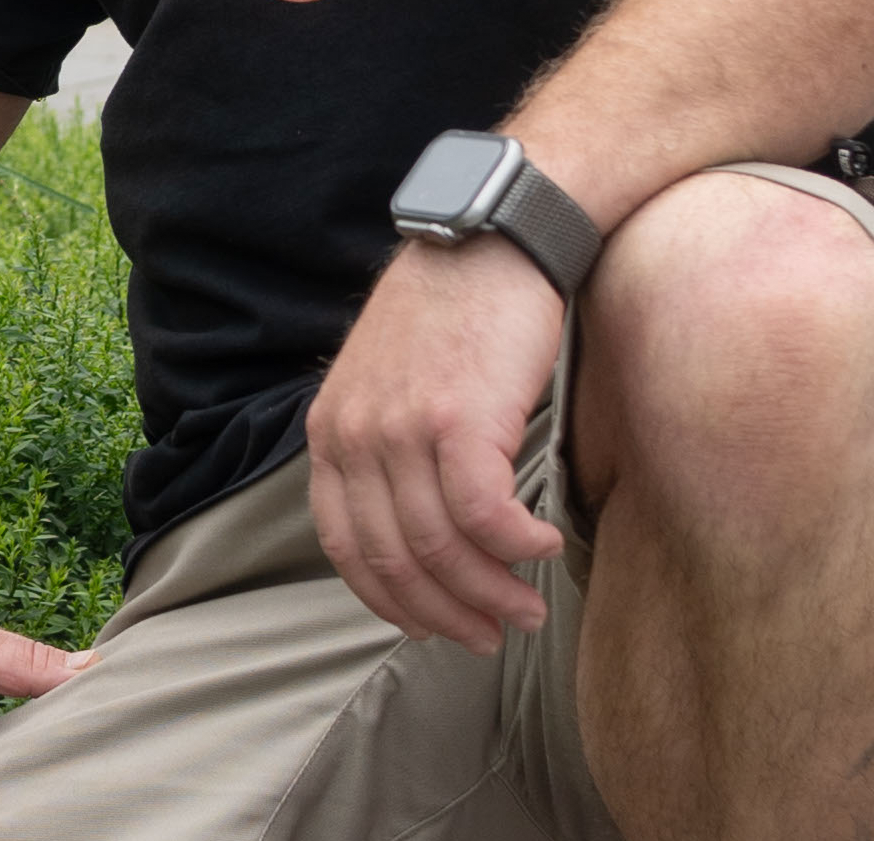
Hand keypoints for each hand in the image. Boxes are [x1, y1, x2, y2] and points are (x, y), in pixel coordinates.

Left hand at [307, 233, 566, 653]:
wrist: (491, 240)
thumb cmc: (452, 309)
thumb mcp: (387, 378)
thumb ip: (384, 447)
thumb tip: (416, 533)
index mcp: (330, 429)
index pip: (345, 547)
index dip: (392, 601)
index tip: (434, 626)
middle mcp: (355, 433)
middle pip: (395, 560)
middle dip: (447, 613)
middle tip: (493, 633)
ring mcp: (403, 428)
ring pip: (443, 548)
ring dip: (492, 591)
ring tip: (527, 605)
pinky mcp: (459, 420)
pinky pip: (486, 517)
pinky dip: (518, 547)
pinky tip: (544, 548)